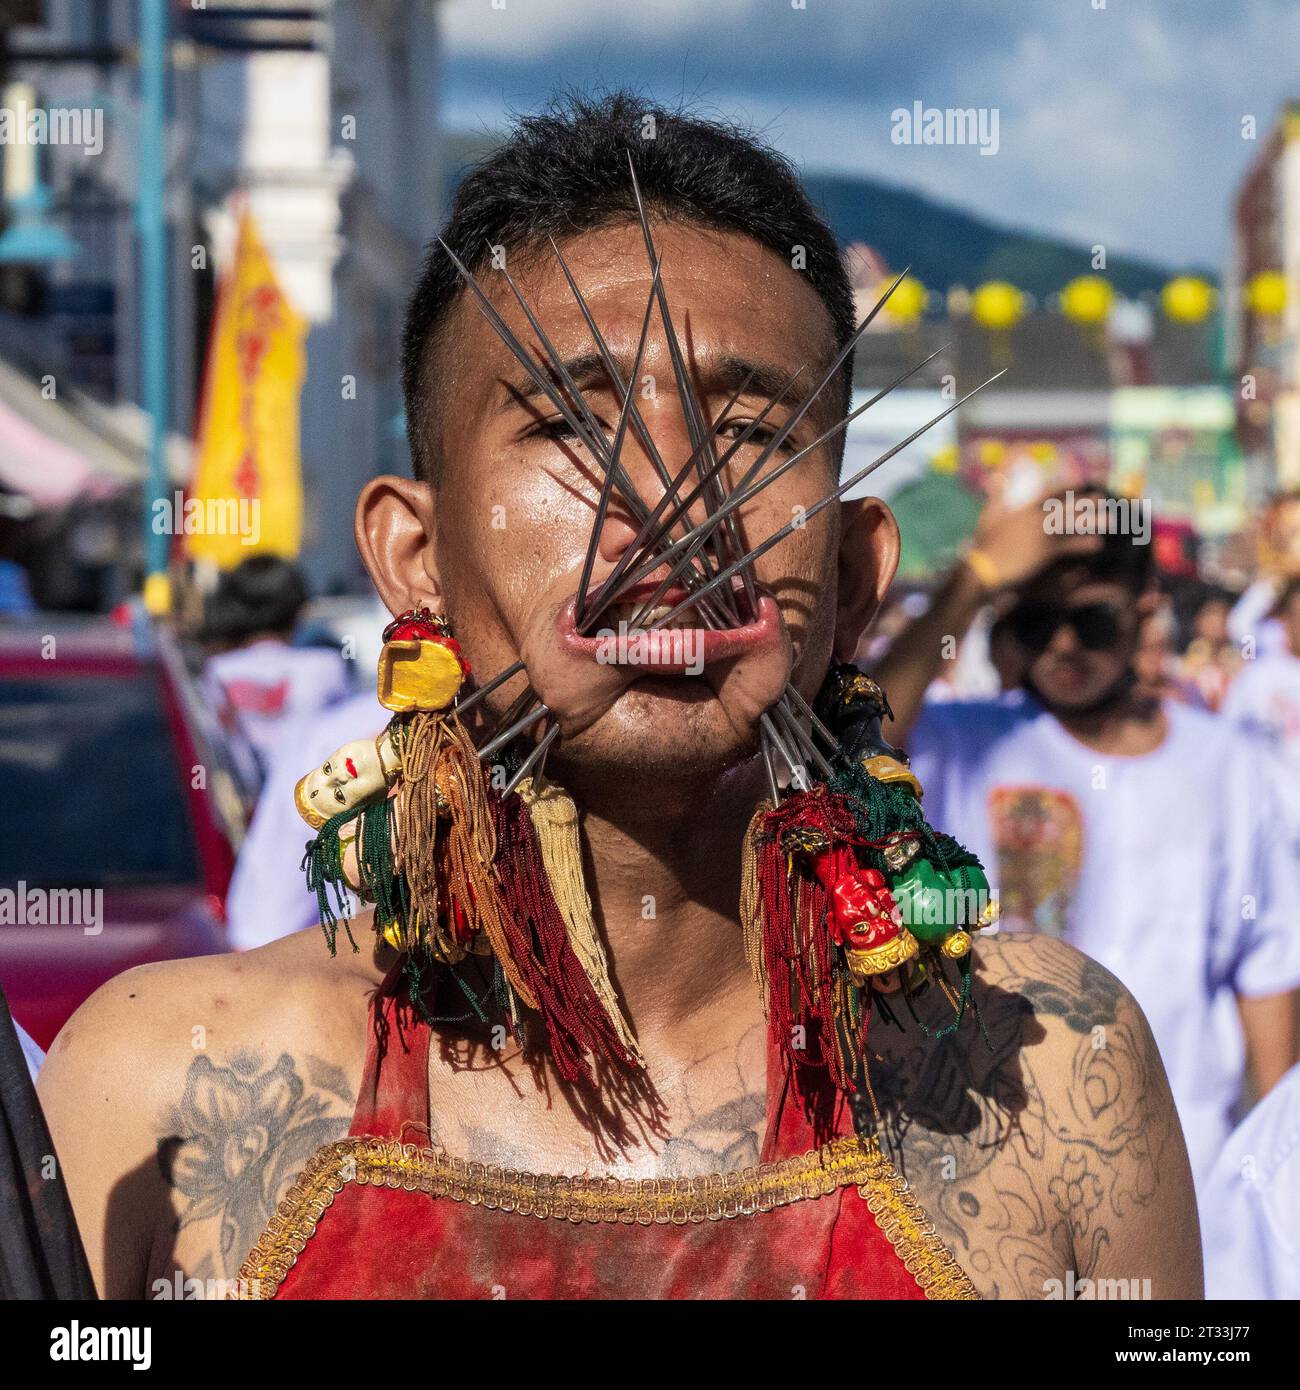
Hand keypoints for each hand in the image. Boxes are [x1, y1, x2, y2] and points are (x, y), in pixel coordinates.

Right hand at [968, 480, 1102, 592]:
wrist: (982, 568)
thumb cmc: (984, 544)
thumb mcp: (989, 515)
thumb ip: (996, 495)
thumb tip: (995, 477)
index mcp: (1022, 507)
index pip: (1050, 493)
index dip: (1068, 487)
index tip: (1083, 482)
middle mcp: (1034, 516)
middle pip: (1066, 506)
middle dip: (1085, 502)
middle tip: (1102, 498)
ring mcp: (1040, 532)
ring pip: (1072, 523)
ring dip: (1091, 521)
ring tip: (1109, 521)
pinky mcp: (1044, 550)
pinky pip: (1069, 544)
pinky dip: (1083, 543)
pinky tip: (1096, 544)